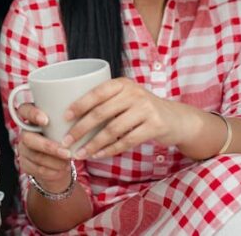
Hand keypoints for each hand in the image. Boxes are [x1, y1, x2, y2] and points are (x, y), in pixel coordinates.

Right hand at [14, 104, 72, 190]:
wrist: (59, 162)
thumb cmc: (65, 138)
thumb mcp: (65, 126)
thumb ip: (66, 121)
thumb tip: (82, 118)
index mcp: (32, 118)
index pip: (24, 110)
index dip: (32, 114)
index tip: (46, 121)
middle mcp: (25, 133)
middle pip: (28, 138)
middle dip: (48, 146)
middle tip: (67, 153)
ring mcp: (23, 149)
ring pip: (35, 156)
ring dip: (54, 161)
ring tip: (69, 162)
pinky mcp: (25, 164)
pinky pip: (37, 169)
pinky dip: (53, 170)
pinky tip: (63, 169)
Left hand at [63, 78, 188, 159]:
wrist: (176, 118)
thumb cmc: (142, 109)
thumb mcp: (127, 97)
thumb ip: (107, 101)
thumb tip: (71, 116)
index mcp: (122, 83)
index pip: (96, 93)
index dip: (79, 105)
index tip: (64, 117)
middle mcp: (134, 93)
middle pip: (101, 113)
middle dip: (80, 129)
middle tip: (66, 142)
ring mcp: (146, 109)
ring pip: (112, 130)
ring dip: (93, 144)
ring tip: (79, 154)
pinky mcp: (155, 126)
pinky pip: (126, 141)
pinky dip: (109, 150)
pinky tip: (97, 155)